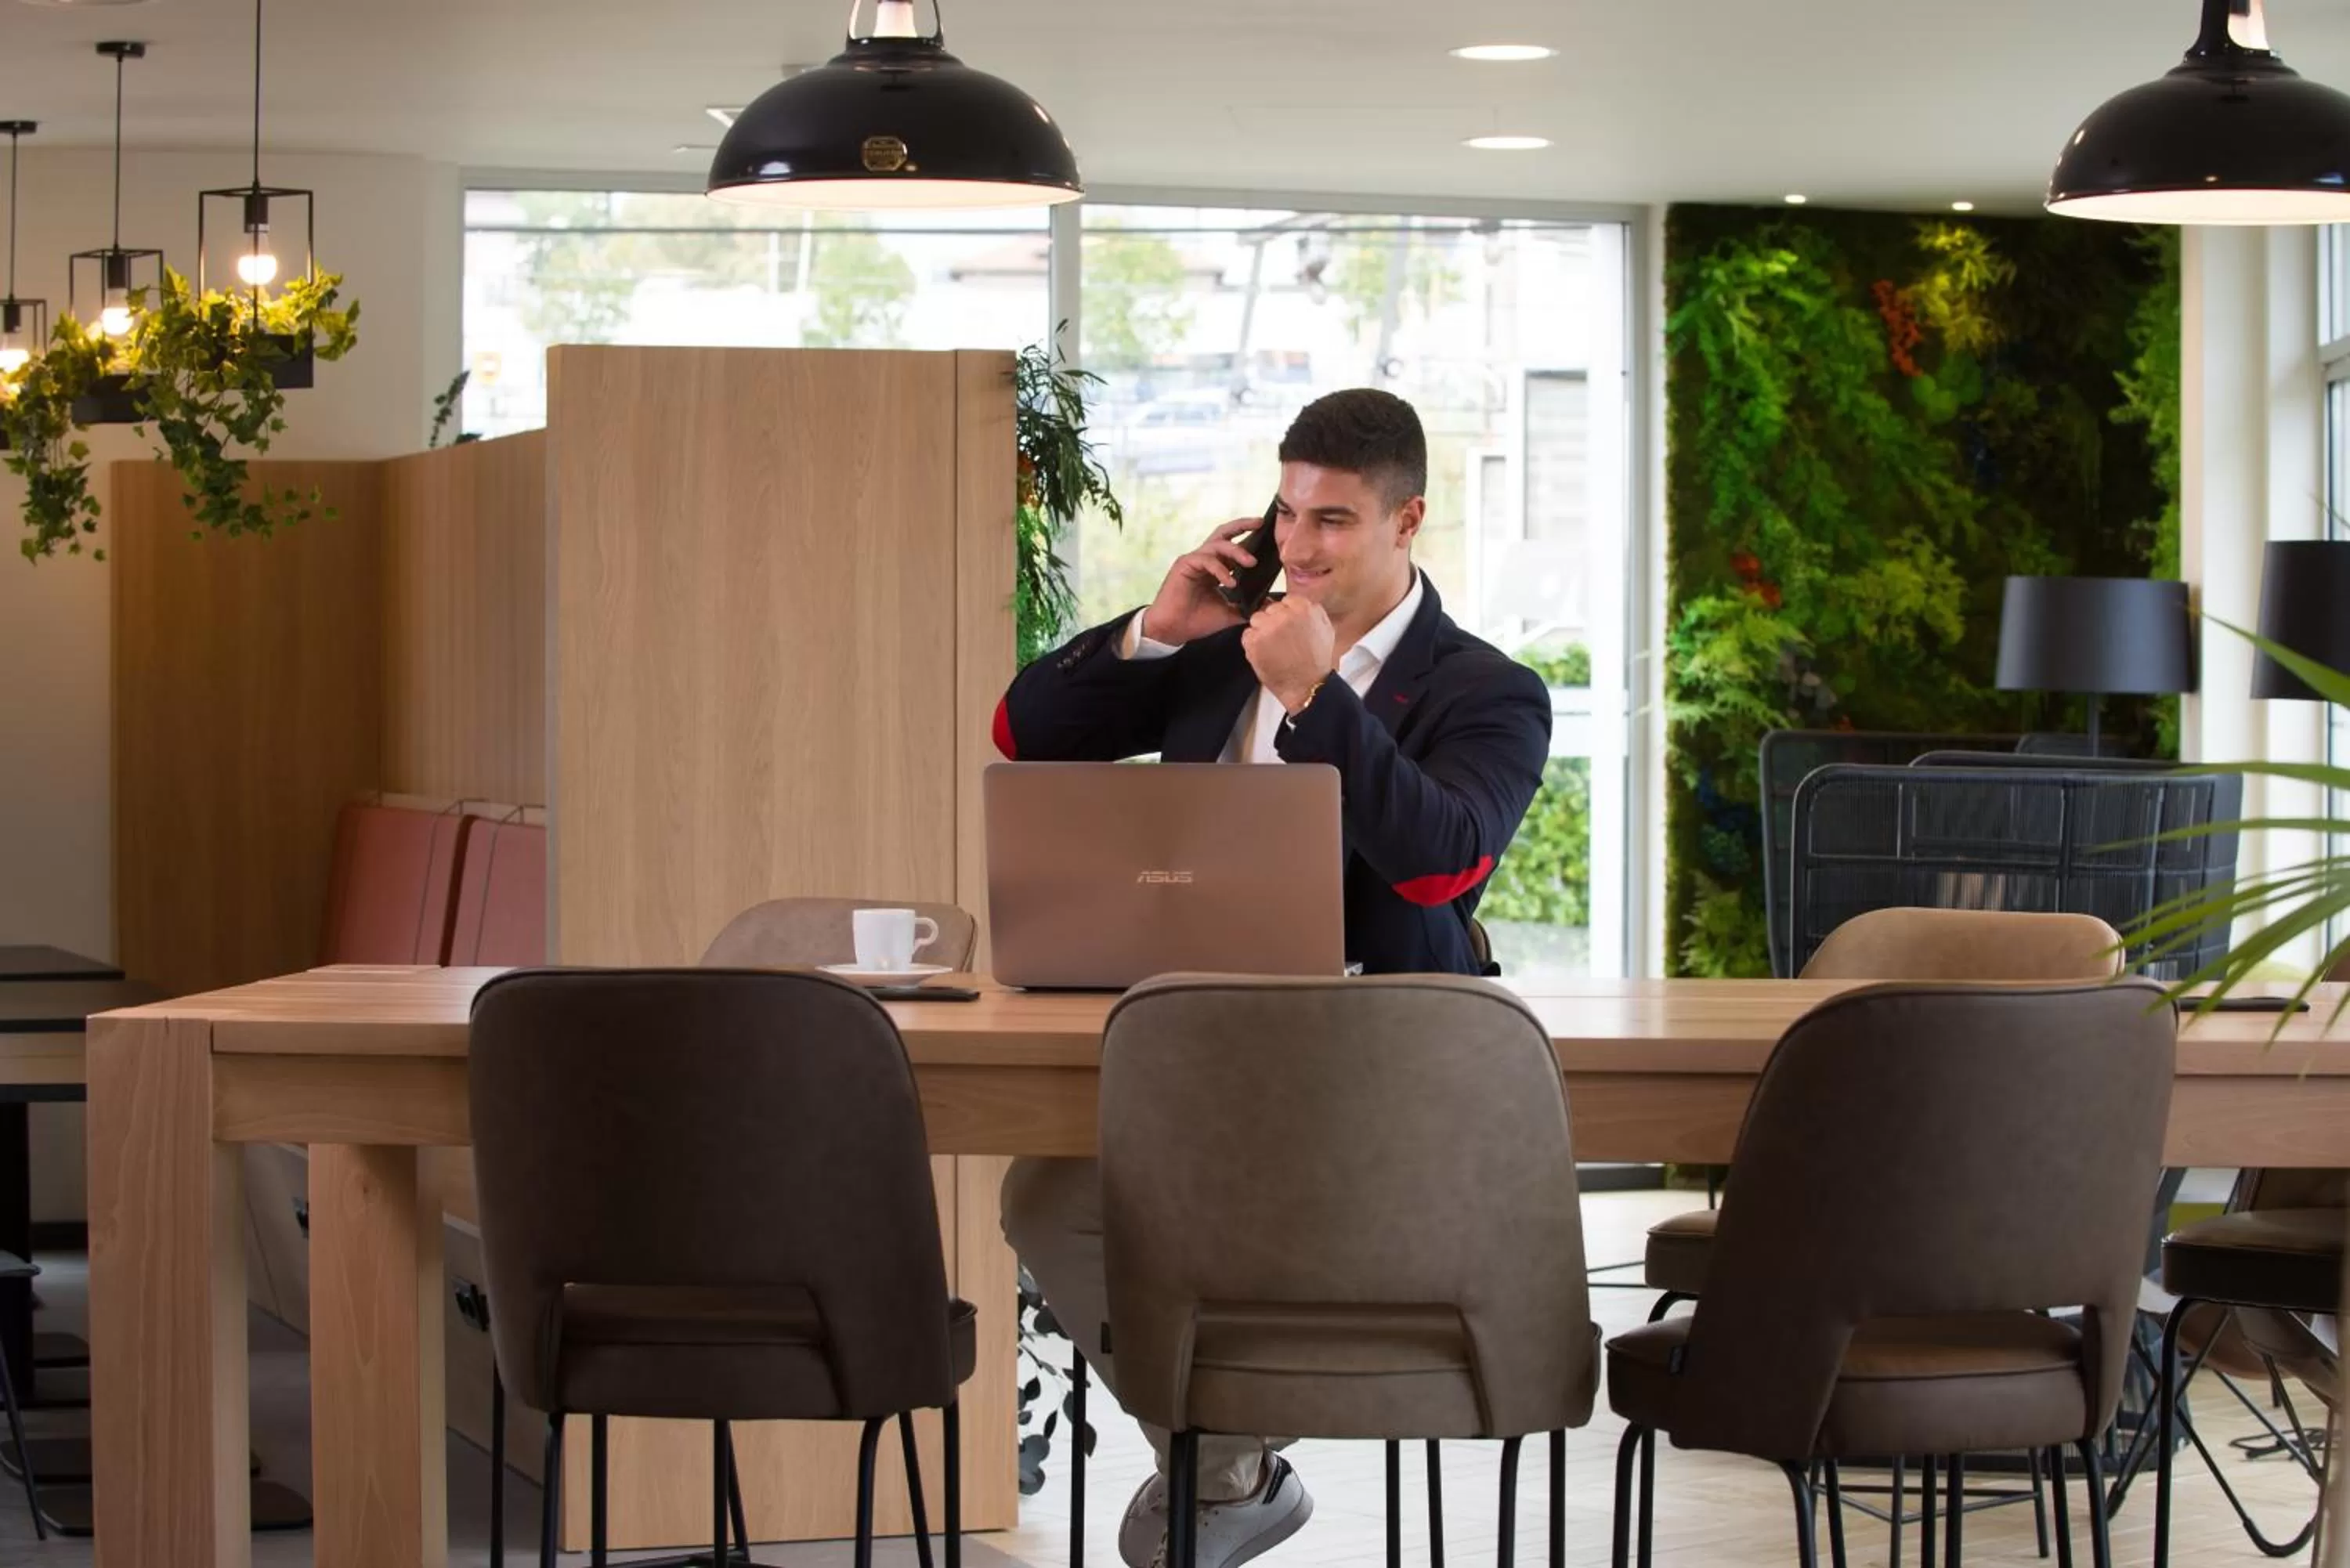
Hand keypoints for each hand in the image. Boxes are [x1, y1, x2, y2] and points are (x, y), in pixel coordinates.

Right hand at [1139, 518, 1260, 646]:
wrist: (1173, 631)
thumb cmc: (1198, 621)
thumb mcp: (1230, 613)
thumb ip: (1248, 606)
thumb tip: (1271, 604)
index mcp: (1216, 568)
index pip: (1233, 546)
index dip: (1249, 538)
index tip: (1267, 533)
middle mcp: (1205, 560)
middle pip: (1224, 534)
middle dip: (1242, 525)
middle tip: (1260, 522)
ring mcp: (1194, 561)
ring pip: (1218, 544)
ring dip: (1236, 551)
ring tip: (1251, 563)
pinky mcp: (1184, 565)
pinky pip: (1206, 560)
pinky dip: (1220, 569)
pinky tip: (1229, 583)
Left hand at [1242, 596, 1336, 714]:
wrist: (1307, 685)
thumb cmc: (1316, 661)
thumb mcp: (1326, 629)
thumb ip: (1313, 611)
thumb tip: (1301, 604)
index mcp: (1303, 608)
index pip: (1285, 601)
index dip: (1285, 614)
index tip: (1287, 625)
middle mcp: (1284, 614)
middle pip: (1269, 609)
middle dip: (1273, 622)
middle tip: (1281, 640)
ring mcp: (1267, 627)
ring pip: (1256, 620)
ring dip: (1261, 631)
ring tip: (1273, 648)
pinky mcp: (1254, 641)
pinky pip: (1247, 635)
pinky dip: (1253, 644)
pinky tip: (1265, 654)